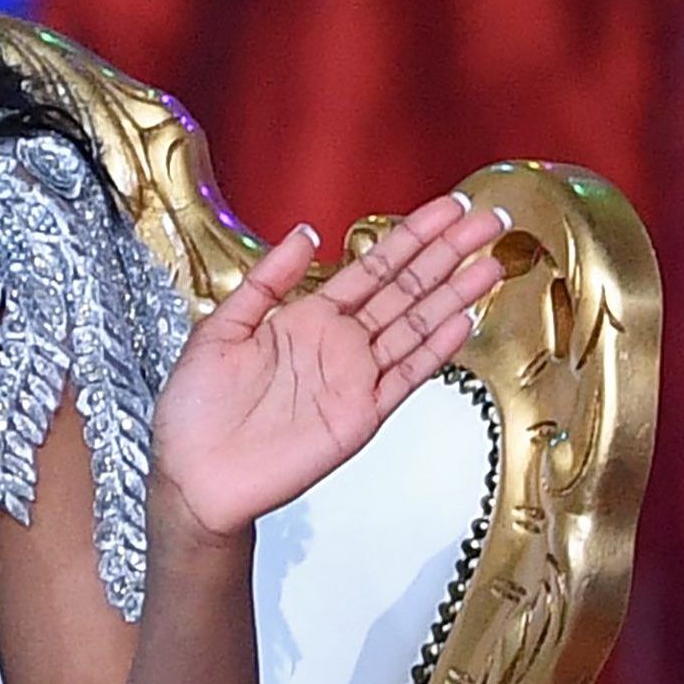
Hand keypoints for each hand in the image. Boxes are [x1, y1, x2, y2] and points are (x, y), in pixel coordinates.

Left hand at [151, 193, 508, 538]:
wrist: (193, 475)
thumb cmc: (197, 408)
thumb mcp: (221, 328)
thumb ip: (267, 281)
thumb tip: (306, 232)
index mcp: (306, 319)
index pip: (372, 268)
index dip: (411, 237)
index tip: (447, 208)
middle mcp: (338, 345)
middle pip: (405, 291)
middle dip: (446, 255)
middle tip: (486, 221)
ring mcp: (354, 379)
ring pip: (414, 328)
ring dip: (453, 296)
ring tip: (490, 264)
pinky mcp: (360, 416)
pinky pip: (403, 377)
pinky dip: (433, 350)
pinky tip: (461, 321)